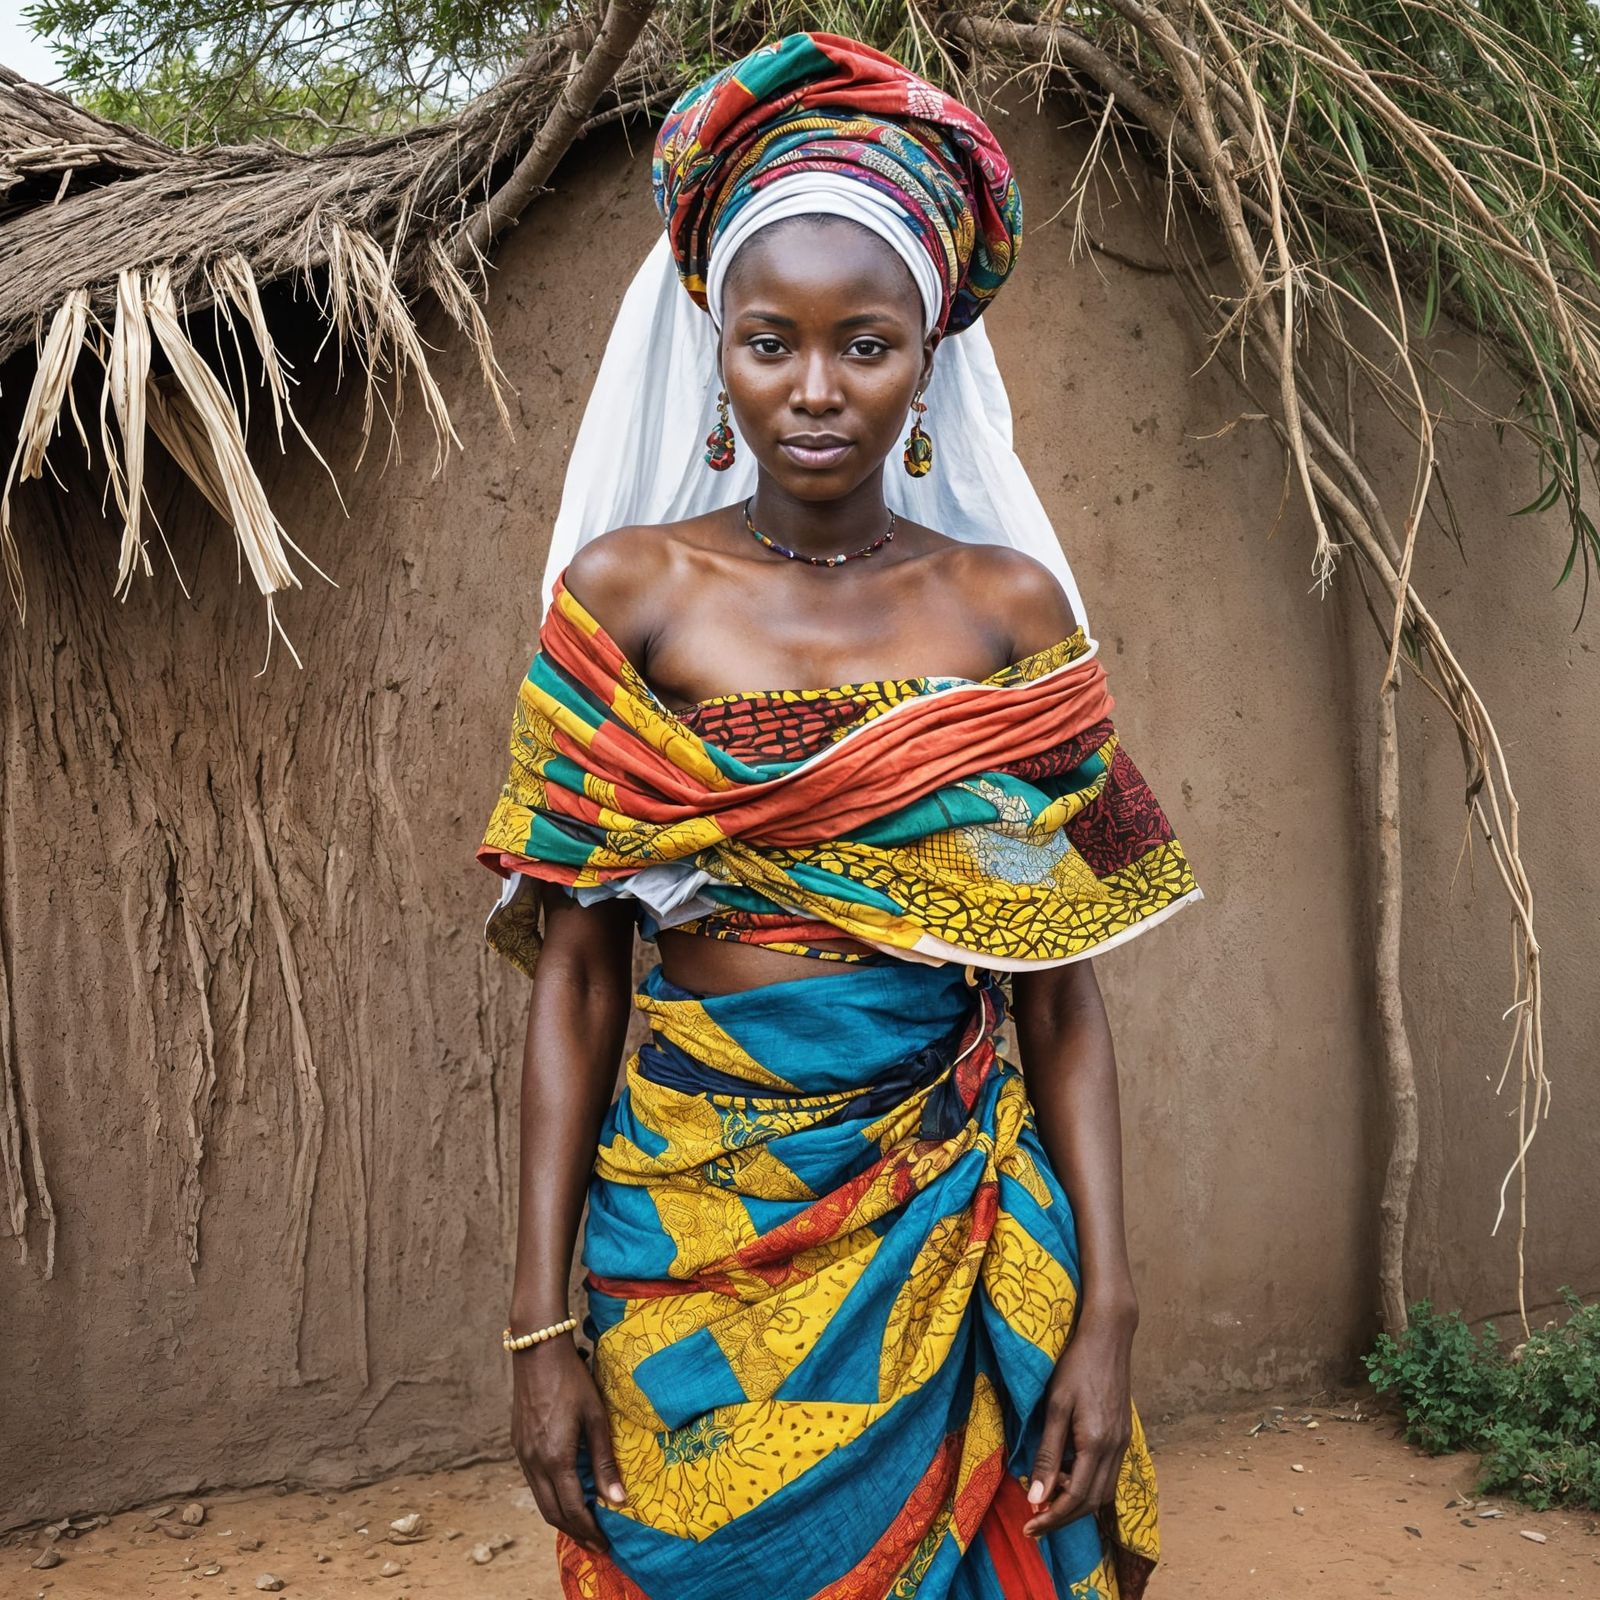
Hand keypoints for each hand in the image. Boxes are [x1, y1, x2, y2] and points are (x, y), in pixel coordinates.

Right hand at [511, 1337, 626, 1553]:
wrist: (538, 1352)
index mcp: (555, 1459)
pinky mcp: (519, 1445)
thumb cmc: (573, 1381)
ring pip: (540, 1500)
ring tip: (584, 1526)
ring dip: (561, 1518)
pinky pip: (534, 1483)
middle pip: (553, 1513)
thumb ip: (604, 1462)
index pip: (573, 1510)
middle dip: (576, 1532)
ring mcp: (523, 1455)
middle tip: (597, 1544)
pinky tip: (565, 1495)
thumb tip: (618, 1500)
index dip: (590, 1531)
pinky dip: (550, 1498)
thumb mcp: (595, 1418)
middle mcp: (534, 1463)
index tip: (606, 1544)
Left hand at [1022, 1312, 1133, 1538]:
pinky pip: (1108, 1474)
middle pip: (1092, 1502)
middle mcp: (1115, 1449)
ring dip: (1076, 1502)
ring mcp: (1123, 1442)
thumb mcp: (1056, 1406)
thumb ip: (1048, 1453)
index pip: (1075, 1498)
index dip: (1051, 1518)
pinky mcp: (1123, 1434)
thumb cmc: (1076, 1365)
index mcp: (1097, 1444)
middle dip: (1062, 1517)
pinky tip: (1068, 1474)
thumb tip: (1037, 1497)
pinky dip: (1088, 1485)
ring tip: (1047, 1498)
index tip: (1029, 1529)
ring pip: (1103, 1492)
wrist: (1108, 1337)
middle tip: (1034, 1524)